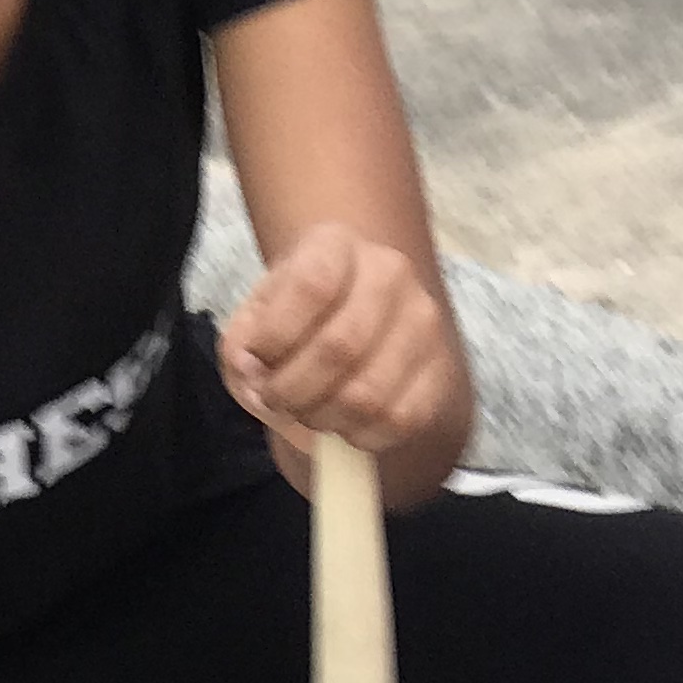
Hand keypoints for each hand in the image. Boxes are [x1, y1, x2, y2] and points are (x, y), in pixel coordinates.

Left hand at [218, 223, 460, 456]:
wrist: (358, 321)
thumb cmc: (298, 319)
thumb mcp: (256, 318)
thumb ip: (241, 345)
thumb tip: (256, 375)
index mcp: (336, 245)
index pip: (313, 285)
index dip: (276, 336)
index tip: (258, 359)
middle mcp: (389, 273)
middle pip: (340, 347)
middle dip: (294, 391)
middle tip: (278, 401)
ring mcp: (422, 321)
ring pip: (369, 394)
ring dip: (324, 419)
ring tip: (309, 413)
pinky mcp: (440, 369)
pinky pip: (399, 420)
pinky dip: (361, 437)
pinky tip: (344, 425)